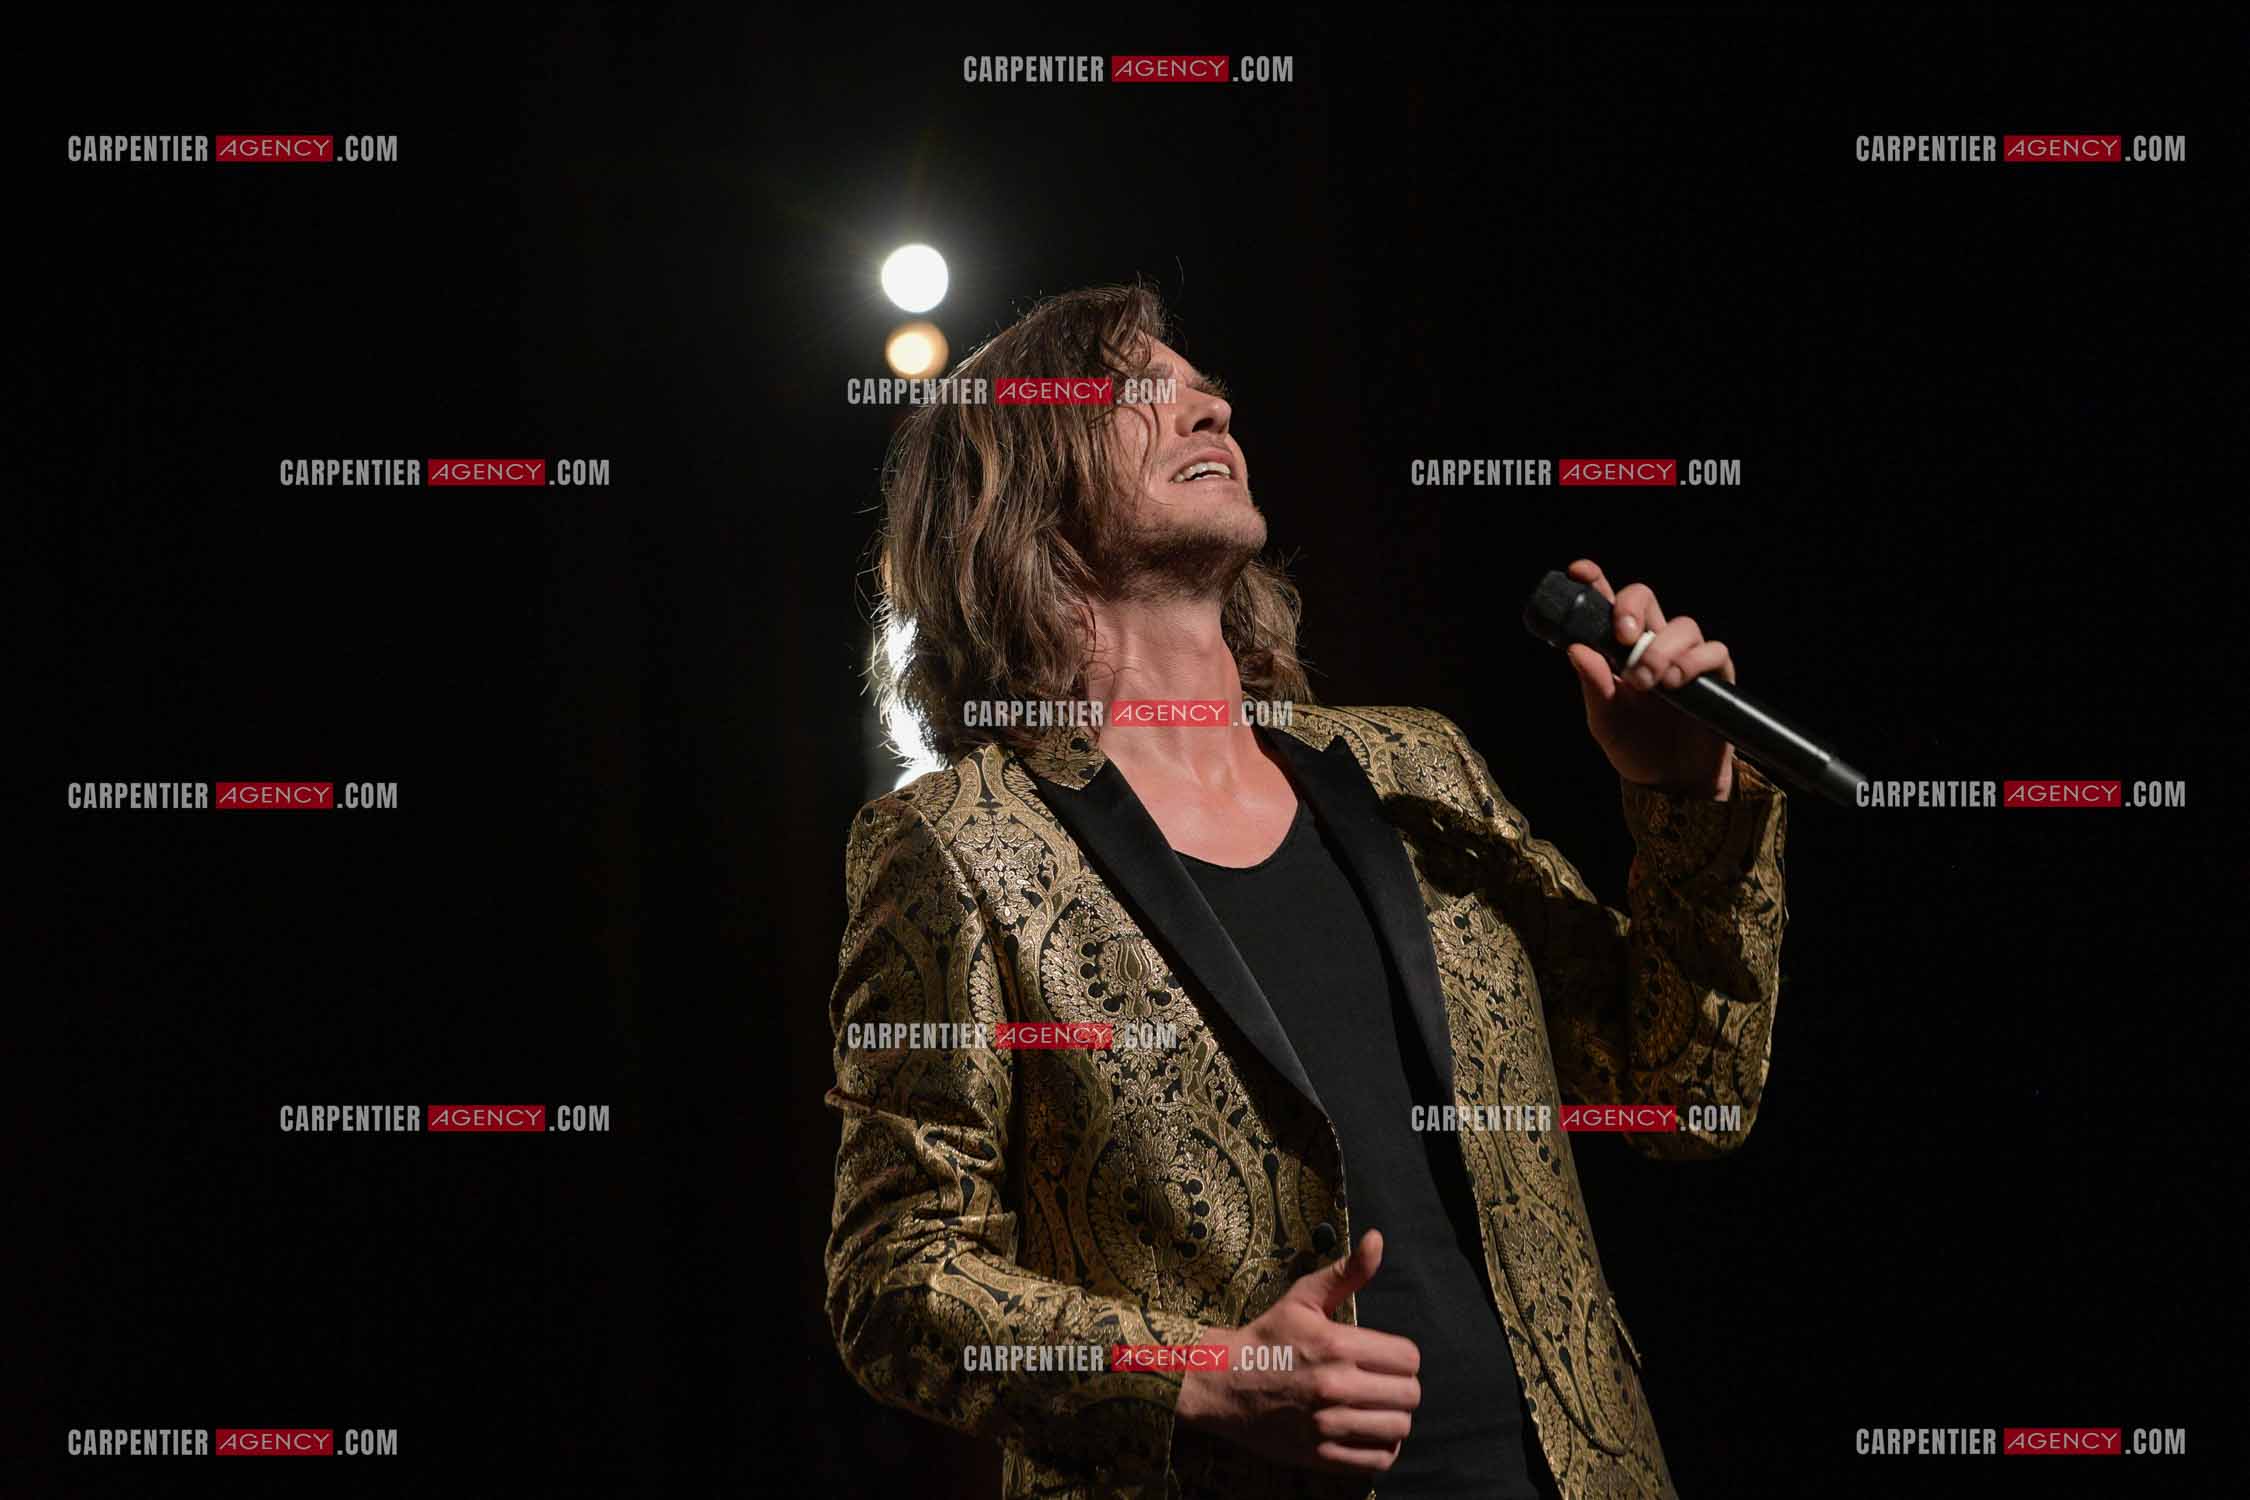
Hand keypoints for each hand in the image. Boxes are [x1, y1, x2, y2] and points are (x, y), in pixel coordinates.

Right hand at [1175, 1229, 1420, 1475]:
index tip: (1386, 1357)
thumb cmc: (1267, 1338)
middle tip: (1383, 1382)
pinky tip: (1367, 1430)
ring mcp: (1328, 1425)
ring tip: (1376, 1407)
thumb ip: (1346, 1272)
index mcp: (1336, 1345)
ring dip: (1393, 1418)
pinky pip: (1377, 1460)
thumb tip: (1377, 1239)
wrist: (1221, 1383)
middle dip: (1403, 1387)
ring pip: (1398, 1428)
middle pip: (1409, 1395)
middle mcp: (1336, 1386)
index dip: (1403, 1357)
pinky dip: (1382, 1447)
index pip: (1408, 1359)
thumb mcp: (1303, 1298)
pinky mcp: (1320, 1455)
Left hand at [1560, 558, 1735, 799]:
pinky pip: (1712, 651)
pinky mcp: (1716, 675)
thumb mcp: (1605, 721)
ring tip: (1648, 682)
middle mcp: (1652, 644)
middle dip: (1631, 607)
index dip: (1596, 581)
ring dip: (1661, 649)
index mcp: (1618, 650)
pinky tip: (1676, 682)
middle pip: (1646, 598)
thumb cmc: (1635, 748)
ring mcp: (1685, 656)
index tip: (1580, 571)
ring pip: (1682, 625)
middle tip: (1622, 636)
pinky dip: (1693, 662)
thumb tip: (1575, 649)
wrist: (1673, 783)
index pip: (1608, 605)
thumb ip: (1593, 686)